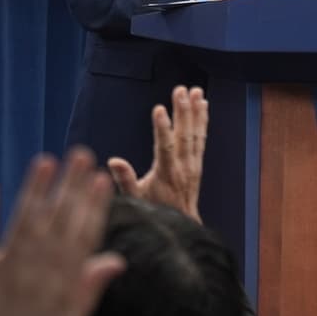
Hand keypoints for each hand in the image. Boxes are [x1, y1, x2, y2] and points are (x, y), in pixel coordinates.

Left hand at [0, 150, 123, 315]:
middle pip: (57, 224)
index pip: (82, 238)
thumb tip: (117, 261)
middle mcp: (38, 279)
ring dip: (34, 191)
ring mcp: (6, 276)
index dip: (92, 206)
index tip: (100, 177)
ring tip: (46, 161)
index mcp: (63, 290)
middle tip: (80, 154)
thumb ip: (89, 290)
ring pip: (24, 225)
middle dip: (70, 188)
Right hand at [107, 86, 206, 221]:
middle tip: (180, 90)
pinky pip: (201, 138)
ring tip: (194, 91)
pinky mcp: (197, 163)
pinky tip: (203, 106)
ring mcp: (193, 164)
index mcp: (166, 174)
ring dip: (195, 111)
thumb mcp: (135, 200)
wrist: (182, 225)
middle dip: (182, 111)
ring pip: (195, 134)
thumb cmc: (155, 212)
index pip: (165, 147)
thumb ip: (125, 180)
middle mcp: (183, 167)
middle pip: (184, 135)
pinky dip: (202, 121)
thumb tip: (113, 160)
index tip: (159, 109)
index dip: (162, 127)